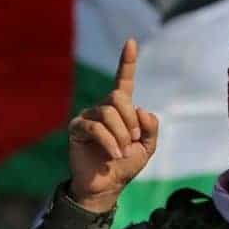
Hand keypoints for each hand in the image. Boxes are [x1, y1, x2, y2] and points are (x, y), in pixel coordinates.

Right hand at [68, 39, 158, 212]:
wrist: (107, 186)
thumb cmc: (126, 165)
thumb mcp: (147, 147)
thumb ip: (150, 128)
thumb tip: (142, 109)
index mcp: (121, 109)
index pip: (123, 81)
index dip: (127, 62)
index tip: (131, 42)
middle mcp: (103, 108)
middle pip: (118, 97)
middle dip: (130, 120)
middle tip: (132, 140)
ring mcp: (88, 117)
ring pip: (108, 112)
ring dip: (121, 134)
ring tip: (122, 151)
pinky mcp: (77, 129)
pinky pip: (95, 127)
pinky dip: (109, 141)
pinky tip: (114, 154)